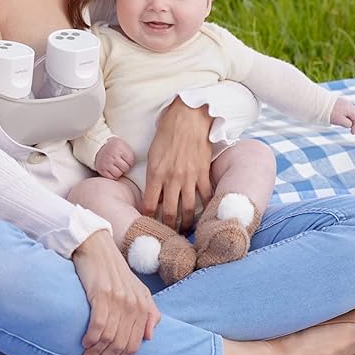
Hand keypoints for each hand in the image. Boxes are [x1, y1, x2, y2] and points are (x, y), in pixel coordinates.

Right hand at [72, 230, 160, 354]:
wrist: (97, 246)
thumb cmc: (114, 270)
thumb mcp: (137, 289)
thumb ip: (148, 311)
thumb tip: (150, 336)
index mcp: (143, 306)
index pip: (135, 344)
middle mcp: (134, 304)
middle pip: (122, 345)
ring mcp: (119, 299)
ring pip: (109, 338)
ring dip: (96, 353)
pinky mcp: (102, 294)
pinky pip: (98, 326)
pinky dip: (91, 339)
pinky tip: (84, 343)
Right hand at [95, 137, 134, 179]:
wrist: (99, 148)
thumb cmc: (115, 148)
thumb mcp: (123, 145)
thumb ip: (130, 152)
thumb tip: (143, 161)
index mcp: (119, 147)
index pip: (131, 161)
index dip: (130, 162)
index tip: (126, 159)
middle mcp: (112, 155)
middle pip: (125, 168)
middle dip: (125, 167)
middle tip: (121, 163)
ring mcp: (106, 163)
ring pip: (118, 174)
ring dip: (119, 172)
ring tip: (117, 167)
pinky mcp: (101, 169)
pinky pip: (112, 178)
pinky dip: (113, 175)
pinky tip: (112, 170)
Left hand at [143, 98, 212, 232]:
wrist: (188, 118)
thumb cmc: (167, 133)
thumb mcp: (153, 154)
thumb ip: (154, 176)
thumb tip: (157, 196)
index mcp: (155, 173)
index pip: (149, 205)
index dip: (148, 218)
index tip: (149, 225)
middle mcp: (172, 179)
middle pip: (169, 212)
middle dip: (168, 228)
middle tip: (169, 236)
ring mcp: (189, 177)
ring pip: (188, 208)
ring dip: (186, 223)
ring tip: (186, 231)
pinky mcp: (203, 172)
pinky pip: (205, 195)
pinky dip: (206, 206)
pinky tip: (206, 214)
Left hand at [330, 97, 354, 133]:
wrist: (319, 103)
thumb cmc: (330, 113)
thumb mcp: (340, 121)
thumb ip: (347, 124)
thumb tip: (349, 124)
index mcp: (350, 108)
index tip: (352, 133)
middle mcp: (348, 103)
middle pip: (354, 114)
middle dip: (353, 122)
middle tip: (351, 129)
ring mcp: (342, 101)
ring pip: (348, 112)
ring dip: (348, 118)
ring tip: (344, 124)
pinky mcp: (337, 101)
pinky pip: (343, 109)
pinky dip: (343, 115)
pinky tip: (338, 118)